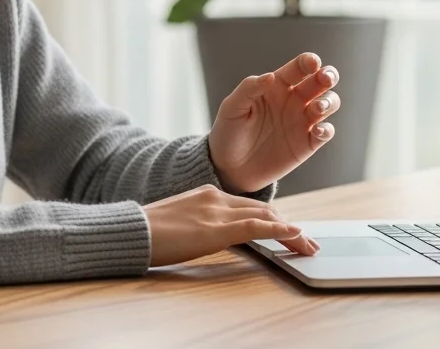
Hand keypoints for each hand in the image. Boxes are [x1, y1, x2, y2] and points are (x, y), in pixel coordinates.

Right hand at [143, 185, 317, 265]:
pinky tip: (294, 236)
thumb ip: (200, 224)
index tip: (290, 231)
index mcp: (207, 194)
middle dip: (289, 226)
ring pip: (265, 218)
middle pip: (263, 210)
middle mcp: (216, 198)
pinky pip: (256, 228)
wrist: (131, 230)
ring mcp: (217, 211)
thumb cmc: (148, 232)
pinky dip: (280, 231)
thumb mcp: (180, 223)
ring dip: (291, 232)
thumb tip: (211, 236)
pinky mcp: (215, 229)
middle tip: (308, 242)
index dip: (274, 219)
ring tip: (308, 246)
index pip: (250, 206)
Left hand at [207, 52, 339, 193]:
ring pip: (329, 103)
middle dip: (328, 76)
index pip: (298, 68)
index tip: (313, 63)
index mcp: (277, 86)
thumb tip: (269, 75)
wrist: (230, 167)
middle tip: (326, 78)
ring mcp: (302, 121)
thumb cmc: (229, 132)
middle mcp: (294, 100)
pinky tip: (317, 131)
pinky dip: (326, 130)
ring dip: (329, 101)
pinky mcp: (307, 143)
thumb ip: (248, 89)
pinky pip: (326, 132)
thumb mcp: (232, 108)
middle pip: (320, 81)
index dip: (308, 62)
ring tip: (318, 107)